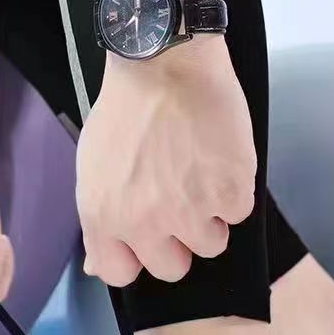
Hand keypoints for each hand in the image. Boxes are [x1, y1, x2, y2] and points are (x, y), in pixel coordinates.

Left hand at [76, 39, 255, 285]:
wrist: (165, 60)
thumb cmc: (126, 111)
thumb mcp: (92, 168)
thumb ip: (99, 222)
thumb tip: (94, 269)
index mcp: (103, 217)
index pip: (120, 274)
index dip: (137, 256)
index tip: (148, 237)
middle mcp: (144, 223)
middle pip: (172, 269)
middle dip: (179, 243)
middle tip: (182, 204)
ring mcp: (189, 210)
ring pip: (211, 245)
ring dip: (212, 217)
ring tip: (203, 176)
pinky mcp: (229, 192)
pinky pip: (240, 213)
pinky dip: (235, 190)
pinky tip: (220, 159)